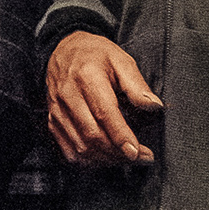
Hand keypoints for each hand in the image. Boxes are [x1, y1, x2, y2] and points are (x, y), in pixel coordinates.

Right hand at [46, 32, 162, 169]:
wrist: (63, 49)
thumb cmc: (95, 54)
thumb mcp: (121, 60)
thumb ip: (137, 85)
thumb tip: (155, 106)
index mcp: (87, 76)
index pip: (104, 113)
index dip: (121, 136)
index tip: (138, 152)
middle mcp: (68, 95)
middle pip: (92, 134)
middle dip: (118, 152)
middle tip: (141, 157)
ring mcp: (57, 110)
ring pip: (81, 146)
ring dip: (106, 158)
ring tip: (126, 158)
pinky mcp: (52, 121)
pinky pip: (69, 149)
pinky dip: (89, 160)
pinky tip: (106, 157)